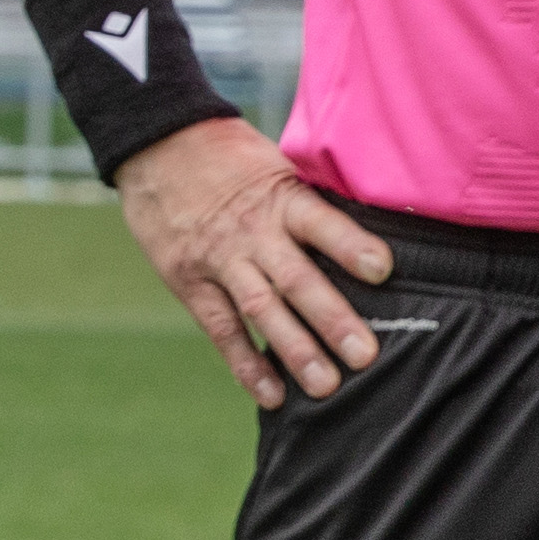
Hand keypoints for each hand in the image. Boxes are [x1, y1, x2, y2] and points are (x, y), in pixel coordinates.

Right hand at [122, 118, 398, 405]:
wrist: (155, 146)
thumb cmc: (229, 156)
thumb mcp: (275, 163)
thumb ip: (310, 204)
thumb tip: (368, 241)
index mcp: (279, 198)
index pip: (320, 222)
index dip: (351, 245)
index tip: (382, 270)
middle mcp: (251, 231)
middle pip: (295, 278)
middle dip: (331, 318)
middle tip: (364, 355)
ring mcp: (218, 259)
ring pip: (260, 308)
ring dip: (294, 350)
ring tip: (325, 386)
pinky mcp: (189, 281)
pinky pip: (220, 327)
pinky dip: (245, 363)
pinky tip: (271, 393)